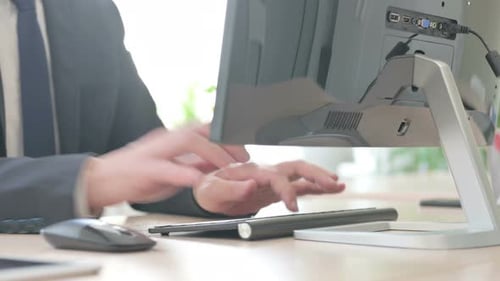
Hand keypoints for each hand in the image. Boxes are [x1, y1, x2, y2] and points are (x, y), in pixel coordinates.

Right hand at [85, 125, 248, 210]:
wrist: (102, 179)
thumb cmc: (137, 174)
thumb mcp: (172, 166)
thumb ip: (193, 162)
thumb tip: (217, 161)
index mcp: (172, 139)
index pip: (204, 129)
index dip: (226, 136)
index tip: (243, 149)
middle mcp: (165, 140)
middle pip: (200, 131)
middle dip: (224, 142)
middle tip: (242, 158)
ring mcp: (154, 152)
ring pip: (186, 142)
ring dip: (210, 152)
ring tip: (227, 166)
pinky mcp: (143, 169)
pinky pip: (166, 168)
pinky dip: (183, 172)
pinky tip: (197, 178)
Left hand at [193, 161, 345, 215]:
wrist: (207, 193)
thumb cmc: (208, 189)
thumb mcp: (212, 189)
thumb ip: (231, 188)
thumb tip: (250, 185)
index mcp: (252, 170)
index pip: (277, 176)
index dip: (287, 190)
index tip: (293, 205)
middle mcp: (265, 171)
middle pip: (296, 167)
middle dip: (315, 174)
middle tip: (331, 183)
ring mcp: (272, 179)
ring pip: (301, 173)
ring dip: (319, 177)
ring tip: (338, 184)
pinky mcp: (274, 189)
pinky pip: (298, 186)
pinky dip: (314, 187)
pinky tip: (328, 189)